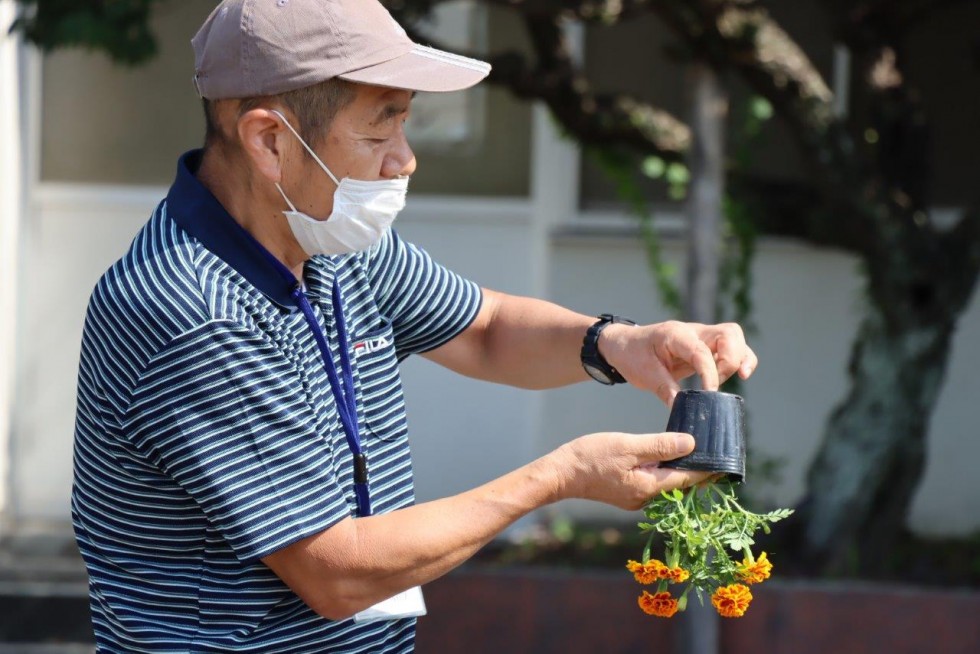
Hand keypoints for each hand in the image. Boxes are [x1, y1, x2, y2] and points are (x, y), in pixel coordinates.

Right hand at [551, 431, 711, 509]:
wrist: (560, 474)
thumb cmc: (591, 457)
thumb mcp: (628, 446)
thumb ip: (661, 445)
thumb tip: (691, 444)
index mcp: (649, 487)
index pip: (689, 479)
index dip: (709, 470)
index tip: (727, 462)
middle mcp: (646, 499)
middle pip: (681, 485)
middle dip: (699, 472)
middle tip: (717, 455)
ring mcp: (636, 498)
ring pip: (668, 485)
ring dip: (683, 472)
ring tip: (699, 454)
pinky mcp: (628, 494)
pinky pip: (655, 484)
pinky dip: (666, 472)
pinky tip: (669, 459)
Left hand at [600, 321, 757, 405]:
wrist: (625, 344)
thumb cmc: (632, 355)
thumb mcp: (644, 374)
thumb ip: (664, 389)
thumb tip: (680, 408)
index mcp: (675, 335)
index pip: (701, 351)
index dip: (710, 373)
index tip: (710, 394)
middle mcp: (693, 331)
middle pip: (729, 334)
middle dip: (731, 360)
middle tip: (717, 384)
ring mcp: (702, 336)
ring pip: (735, 338)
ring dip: (740, 359)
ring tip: (736, 379)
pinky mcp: (706, 346)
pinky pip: (732, 348)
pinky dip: (740, 360)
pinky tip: (740, 375)